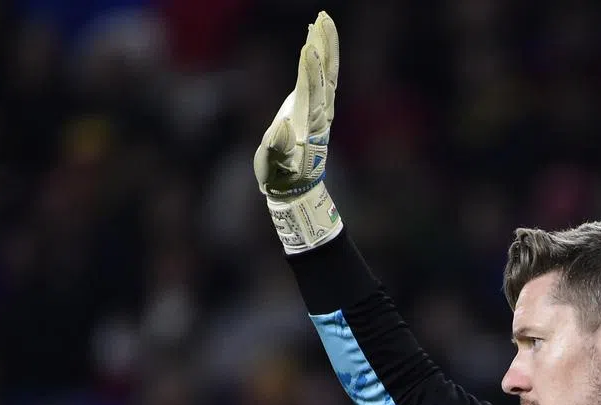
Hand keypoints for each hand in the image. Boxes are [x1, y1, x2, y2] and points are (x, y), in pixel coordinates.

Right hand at [254, 11, 342, 252]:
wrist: (297, 187)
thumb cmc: (281, 178)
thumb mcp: (273, 168)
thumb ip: (276, 149)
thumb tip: (282, 127)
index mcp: (309, 124)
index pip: (310, 92)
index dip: (310, 70)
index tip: (309, 48)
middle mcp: (319, 113)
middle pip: (324, 75)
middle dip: (323, 48)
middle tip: (322, 20)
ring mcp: (320, 109)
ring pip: (326, 73)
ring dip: (325, 46)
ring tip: (322, 20)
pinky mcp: (315, 107)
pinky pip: (322, 78)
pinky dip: (320, 58)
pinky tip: (313, 41)